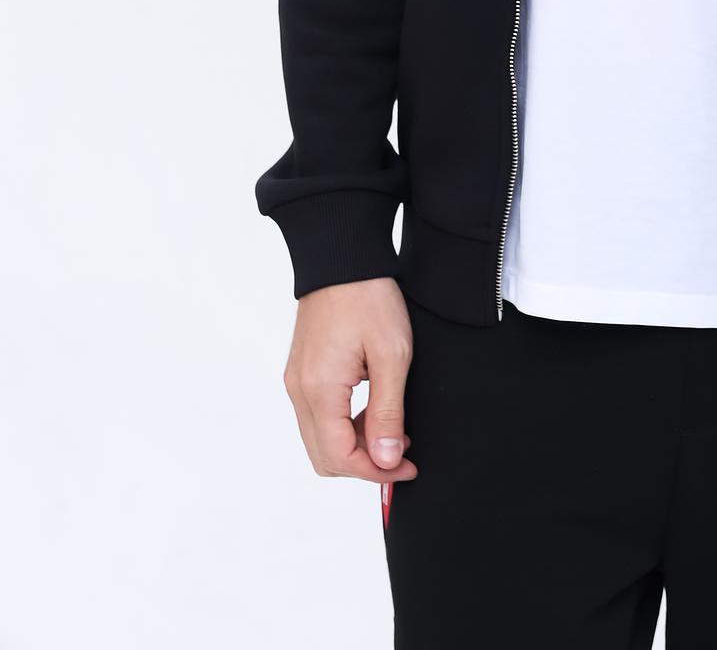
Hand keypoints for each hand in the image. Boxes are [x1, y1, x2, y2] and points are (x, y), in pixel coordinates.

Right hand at [282, 276, 420, 483]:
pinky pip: (317, 417)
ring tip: (393, 428)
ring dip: (355, 445)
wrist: (342, 257)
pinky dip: (344, 425)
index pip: (340, 458)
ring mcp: (296, 381)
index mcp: (320, 390)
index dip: (376, 471)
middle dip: (364, 463)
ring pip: (319, 439)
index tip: (407, 467)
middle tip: (402, 452)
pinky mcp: (300, 371)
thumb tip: (385, 461)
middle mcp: (299, 391)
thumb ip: (387, 412)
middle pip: (324, 457)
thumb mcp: (391, 355)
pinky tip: (373, 409)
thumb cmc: (369, 298)